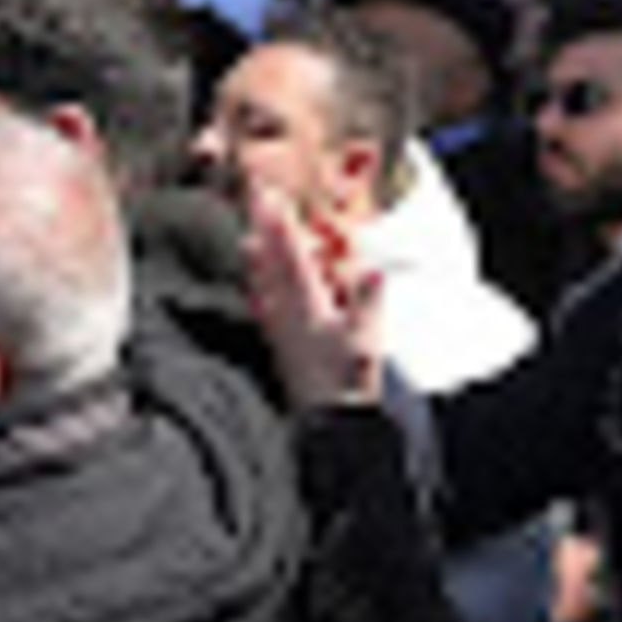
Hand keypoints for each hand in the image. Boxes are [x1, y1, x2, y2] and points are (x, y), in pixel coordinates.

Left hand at [243, 187, 384, 408]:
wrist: (330, 424)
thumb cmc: (348, 380)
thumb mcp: (366, 341)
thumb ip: (367, 303)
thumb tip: (373, 270)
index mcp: (308, 305)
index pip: (293, 256)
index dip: (282, 225)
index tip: (271, 197)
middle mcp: (288, 313)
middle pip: (273, 264)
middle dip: (266, 232)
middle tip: (256, 203)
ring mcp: (282, 330)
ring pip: (265, 286)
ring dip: (259, 260)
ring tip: (248, 240)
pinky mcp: (282, 348)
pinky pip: (266, 311)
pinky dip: (260, 293)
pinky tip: (257, 293)